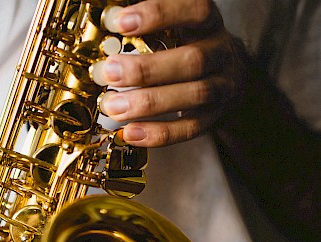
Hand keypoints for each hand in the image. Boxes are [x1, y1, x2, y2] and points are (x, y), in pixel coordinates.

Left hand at [91, 0, 246, 146]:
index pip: (195, 11)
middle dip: (145, 69)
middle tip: (108, 73)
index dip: (159, 14)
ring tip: (112, 106)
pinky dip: (158, 133)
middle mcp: (221, 54)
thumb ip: (149, 27)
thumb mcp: (176, 27)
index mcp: (209, 24)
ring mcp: (221, 88)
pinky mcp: (214, 117)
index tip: (120, 22)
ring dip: (148, 103)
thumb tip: (107, 22)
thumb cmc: (190, 46)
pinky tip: (130, 133)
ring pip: (193, 95)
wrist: (230, 76)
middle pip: (192, 60)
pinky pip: (189, 128)